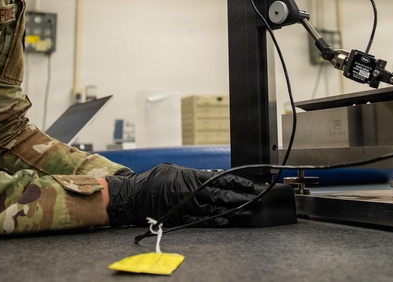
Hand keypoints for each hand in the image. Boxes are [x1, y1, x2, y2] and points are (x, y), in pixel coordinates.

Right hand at [104, 163, 255, 226]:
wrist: (135, 196)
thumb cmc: (154, 180)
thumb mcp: (175, 170)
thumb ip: (194, 174)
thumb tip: (211, 175)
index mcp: (192, 177)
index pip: (221, 178)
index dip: (238, 182)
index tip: (251, 184)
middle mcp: (192, 192)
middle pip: (223, 195)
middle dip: (242, 197)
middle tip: (257, 199)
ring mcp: (188, 206)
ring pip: (216, 209)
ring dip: (234, 211)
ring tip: (249, 212)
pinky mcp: (182, 218)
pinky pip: (203, 221)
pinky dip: (217, 221)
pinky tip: (229, 221)